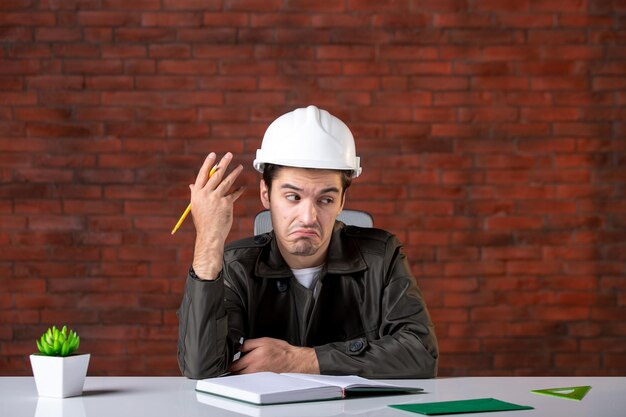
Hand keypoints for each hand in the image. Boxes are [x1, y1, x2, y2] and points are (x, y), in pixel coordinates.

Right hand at [191, 152, 244, 278]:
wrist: (209, 234)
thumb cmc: (203, 221)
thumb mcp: (196, 206)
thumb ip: (195, 194)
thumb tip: (192, 185)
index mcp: (197, 193)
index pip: (202, 174)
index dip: (208, 164)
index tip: (213, 155)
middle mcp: (206, 194)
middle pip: (216, 175)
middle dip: (224, 163)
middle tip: (229, 155)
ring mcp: (217, 198)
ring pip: (227, 182)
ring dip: (235, 173)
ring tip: (240, 167)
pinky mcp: (226, 203)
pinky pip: (234, 194)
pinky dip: (239, 191)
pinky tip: (243, 187)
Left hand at [228, 337, 319, 374]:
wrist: (293, 361)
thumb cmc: (281, 350)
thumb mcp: (264, 341)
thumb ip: (248, 344)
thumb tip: (238, 347)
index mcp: (253, 358)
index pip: (233, 365)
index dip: (228, 363)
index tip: (226, 361)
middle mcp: (254, 370)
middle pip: (235, 374)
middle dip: (232, 369)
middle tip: (231, 364)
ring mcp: (257, 377)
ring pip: (242, 377)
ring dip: (238, 373)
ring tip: (239, 367)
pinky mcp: (261, 380)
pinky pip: (249, 379)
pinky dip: (246, 376)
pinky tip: (249, 371)